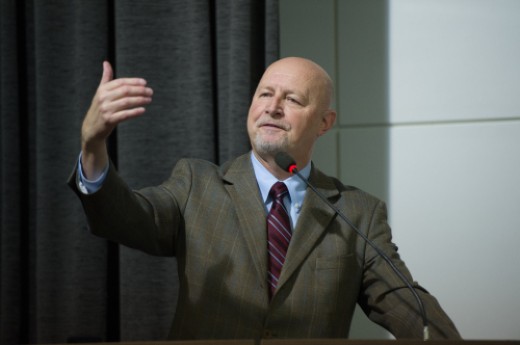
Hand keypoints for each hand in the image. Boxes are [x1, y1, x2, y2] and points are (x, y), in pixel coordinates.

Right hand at [80, 61, 152, 178]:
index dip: (134, 82)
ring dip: (140, 100)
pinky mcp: (109, 120)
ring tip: (149, 99)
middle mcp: (103, 98)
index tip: (145, 83)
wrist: (91, 128)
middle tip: (150, 92)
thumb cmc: (99, 108)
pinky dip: (134, 112)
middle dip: (140, 90)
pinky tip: (143, 110)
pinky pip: (124, 115)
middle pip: (125, 91)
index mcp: (102, 89)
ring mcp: (106, 109)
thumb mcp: (101, 92)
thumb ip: (106, 78)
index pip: (121, 82)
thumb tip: (106, 63)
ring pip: (126, 102)